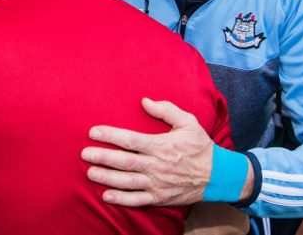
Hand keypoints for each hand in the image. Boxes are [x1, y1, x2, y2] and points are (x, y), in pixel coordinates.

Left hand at [81, 98, 213, 206]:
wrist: (218, 175)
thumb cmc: (200, 146)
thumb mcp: (188, 122)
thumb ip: (166, 110)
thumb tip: (144, 101)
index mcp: (162, 145)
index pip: (131, 140)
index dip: (111, 135)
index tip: (93, 132)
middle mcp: (158, 165)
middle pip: (125, 161)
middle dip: (103, 157)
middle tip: (84, 153)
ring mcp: (158, 183)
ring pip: (128, 182)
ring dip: (107, 178)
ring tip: (90, 172)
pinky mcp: (160, 198)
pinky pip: (138, 200)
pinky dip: (121, 199)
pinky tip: (106, 196)